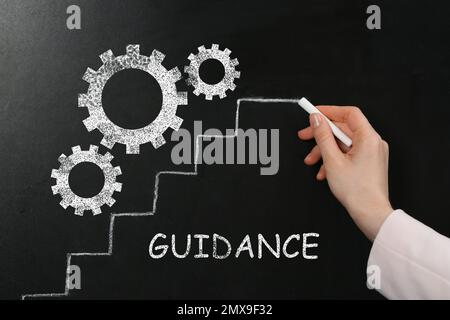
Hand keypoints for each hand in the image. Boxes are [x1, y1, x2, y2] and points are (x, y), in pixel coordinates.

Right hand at [298, 106, 392, 240]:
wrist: (370, 213)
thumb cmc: (357, 191)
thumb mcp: (333, 160)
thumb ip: (323, 136)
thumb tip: (317, 120)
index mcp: (369, 138)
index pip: (349, 113)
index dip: (329, 111)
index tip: (314, 113)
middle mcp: (373, 142)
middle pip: (343, 129)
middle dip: (322, 135)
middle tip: (304, 136)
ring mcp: (372, 153)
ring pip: (343, 143)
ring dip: (325, 150)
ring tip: (312, 161)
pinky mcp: (368, 162)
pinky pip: (349, 153)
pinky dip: (334, 159)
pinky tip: (324, 171)